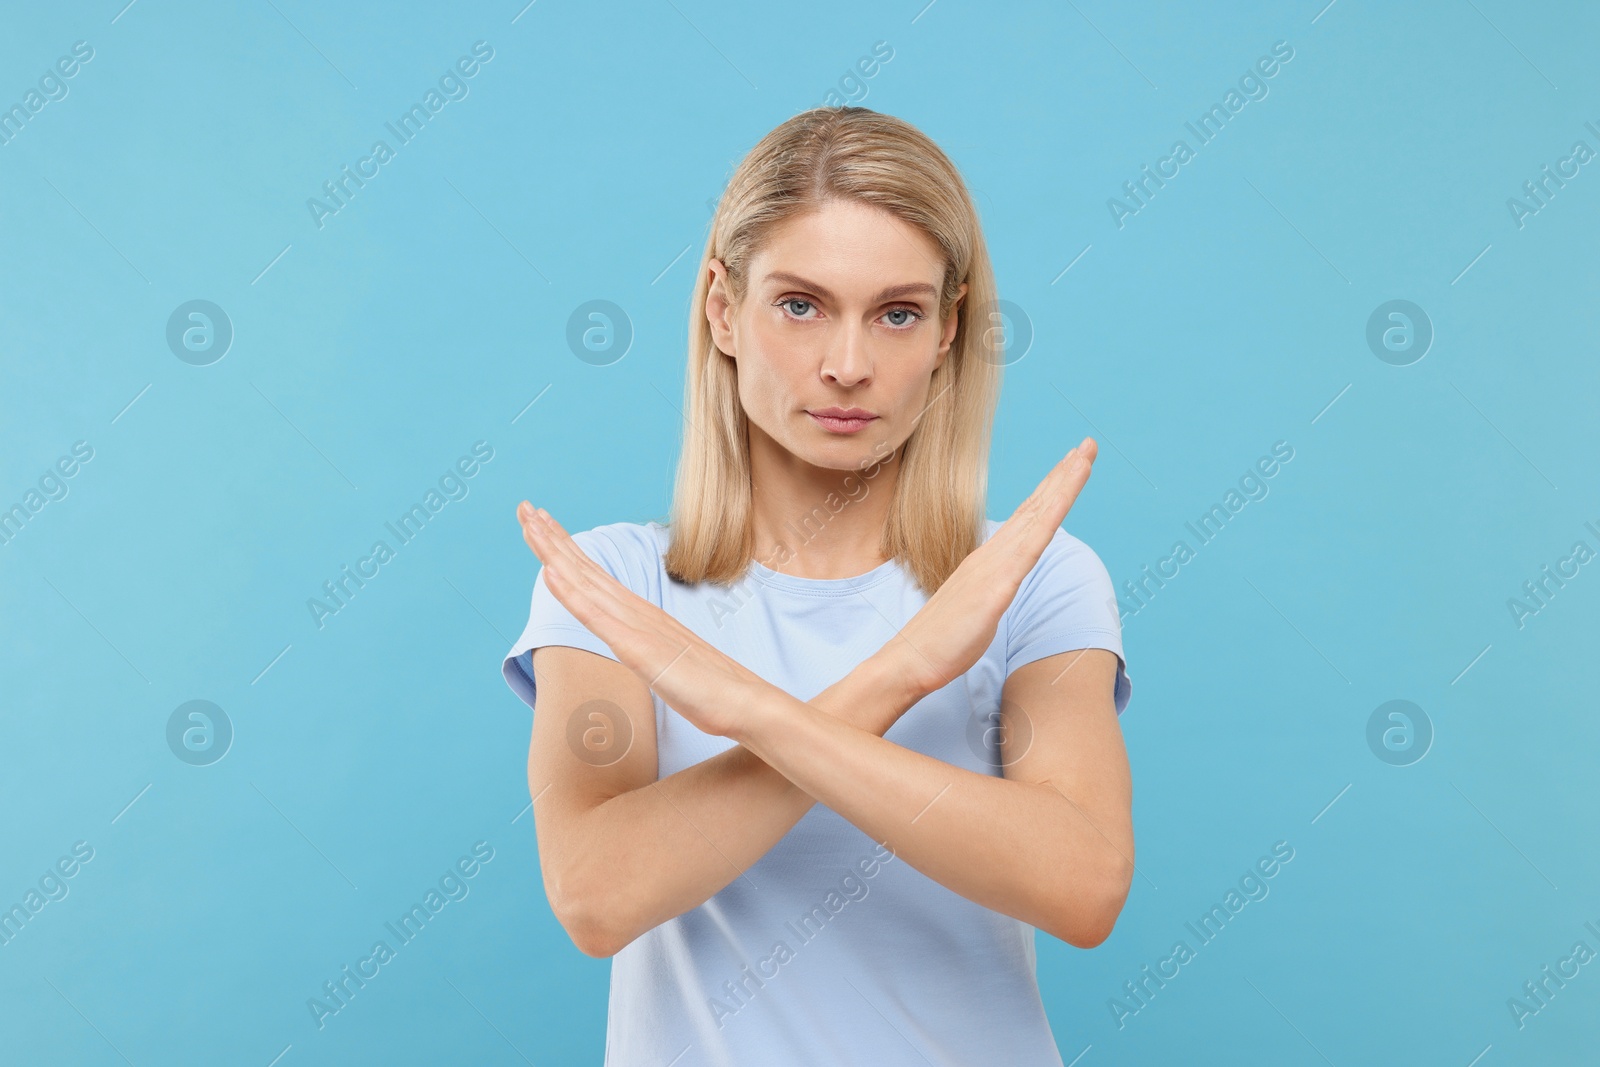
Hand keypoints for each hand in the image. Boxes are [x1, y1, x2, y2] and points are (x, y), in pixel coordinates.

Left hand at [516, 502, 767, 738]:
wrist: (744, 703)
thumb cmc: (711, 689)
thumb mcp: (668, 666)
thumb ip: (650, 651)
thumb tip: (638, 650)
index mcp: (641, 615)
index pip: (595, 576)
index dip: (567, 549)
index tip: (543, 524)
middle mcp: (636, 611)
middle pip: (585, 568)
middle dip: (552, 537)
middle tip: (524, 507)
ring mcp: (637, 626)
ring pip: (586, 582)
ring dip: (554, 551)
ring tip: (529, 522)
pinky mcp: (638, 648)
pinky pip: (597, 617)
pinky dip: (571, 592)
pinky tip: (550, 573)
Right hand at [878, 437, 1098, 699]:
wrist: (909, 658)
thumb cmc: (942, 639)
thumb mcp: (975, 606)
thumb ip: (989, 588)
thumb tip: (999, 584)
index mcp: (990, 559)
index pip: (1027, 517)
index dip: (1050, 489)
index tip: (1071, 464)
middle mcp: (992, 555)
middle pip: (1036, 507)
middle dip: (1063, 474)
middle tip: (1087, 444)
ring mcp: (993, 568)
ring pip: (1036, 519)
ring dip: (1061, 486)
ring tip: (1082, 458)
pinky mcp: (994, 589)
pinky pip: (1028, 550)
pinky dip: (1046, 522)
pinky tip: (1061, 504)